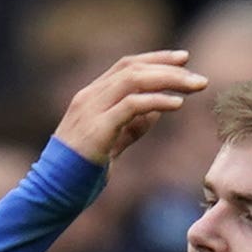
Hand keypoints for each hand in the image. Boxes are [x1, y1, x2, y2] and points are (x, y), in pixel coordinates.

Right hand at [53, 51, 206, 165]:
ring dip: (169, 80)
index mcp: (90, 97)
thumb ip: (132, 125)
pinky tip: (178, 105)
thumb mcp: (112, 143)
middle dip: (170, 68)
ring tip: (195, 87)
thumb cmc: (80, 172)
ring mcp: (90, 111)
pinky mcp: (97, 128)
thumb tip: (158, 109)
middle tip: (199, 78)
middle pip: (133, 68)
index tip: (185, 59)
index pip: (126, 66)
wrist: (52, 193)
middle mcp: (88, 98)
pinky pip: (132, 105)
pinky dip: (157, 101)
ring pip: (133, 80)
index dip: (156, 59)